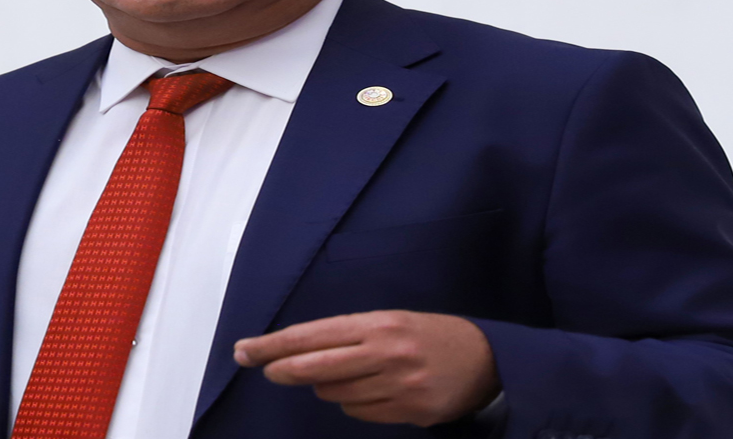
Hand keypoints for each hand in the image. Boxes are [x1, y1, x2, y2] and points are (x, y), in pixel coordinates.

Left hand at [233, 310, 499, 426]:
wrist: (486, 358)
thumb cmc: (430, 334)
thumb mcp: (392, 320)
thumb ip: (350, 337)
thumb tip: (301, 357)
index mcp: (379, 323)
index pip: (314, 334)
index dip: (275, 344)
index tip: (246, 350)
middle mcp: (386, 352)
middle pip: (316, 366)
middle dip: (283, 368)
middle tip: (264, 369)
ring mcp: (398, 385)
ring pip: (336, 394)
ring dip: (327, 388)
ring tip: (346, 375)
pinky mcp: (410, 412)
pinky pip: (361, 413)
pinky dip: (354, 405)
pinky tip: (370, 392)